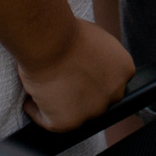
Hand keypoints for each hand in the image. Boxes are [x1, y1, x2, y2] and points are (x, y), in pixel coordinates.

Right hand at [16, 16, 134, 132]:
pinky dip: (36, 110)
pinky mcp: (68, 123)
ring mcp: (93, 111)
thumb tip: (87, 65)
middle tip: (57, 81)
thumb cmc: (66, 32)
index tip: (76, 74)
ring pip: (71, 113)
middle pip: (94, 100)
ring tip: (41, 87)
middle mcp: (114, 94)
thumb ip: (99, 58)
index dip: (90, 79)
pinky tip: (30, 96)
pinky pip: (48, 121)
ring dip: (57, 104)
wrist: (50, 40)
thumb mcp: (96, 39)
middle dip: (78, 93)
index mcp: (124, 70)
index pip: (109, 83)